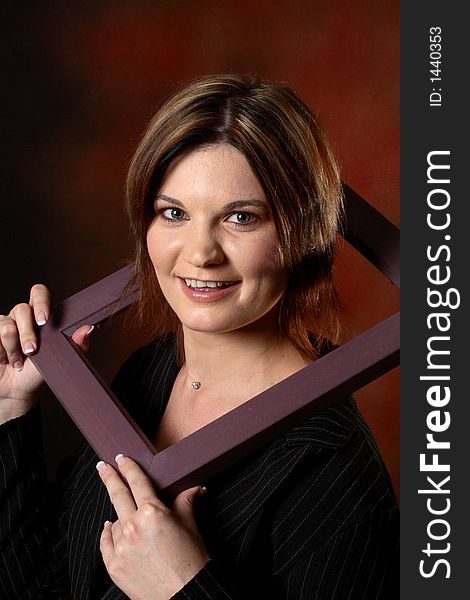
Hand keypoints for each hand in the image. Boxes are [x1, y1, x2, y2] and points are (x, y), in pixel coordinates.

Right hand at [0, 284, 92, 422]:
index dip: (41, 301)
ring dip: (13, 348)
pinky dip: (1, 353)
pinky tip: (4, 361)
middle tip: (32, 350)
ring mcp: (3, 324)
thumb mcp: (58, 359)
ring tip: (18, 362)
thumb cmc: (37, 372)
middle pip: (22, 309)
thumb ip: (75, 344)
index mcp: (39, 315)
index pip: (39, 293)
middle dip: (27, 333)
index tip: (44, 320)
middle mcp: (20, 316)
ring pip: (6, 325)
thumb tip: (88, 328)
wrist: (15, 390)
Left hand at [97, 455, 209, 599]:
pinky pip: (106, 543)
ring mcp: (121, 547)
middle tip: (102, 467)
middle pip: (118, 495)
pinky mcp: (114, 565)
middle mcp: (133, 527)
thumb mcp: (190, 525)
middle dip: (109, 478)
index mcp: (153, 513)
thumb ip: (186, 501)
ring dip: (120, 517)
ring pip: (115, 522)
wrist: (184, 595)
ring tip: (130, 520)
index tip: (121, 458)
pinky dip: (108, 534)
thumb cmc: (191, 561)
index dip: (129, 468)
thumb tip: (195, 488)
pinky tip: (110, 528)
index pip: (138, 483)